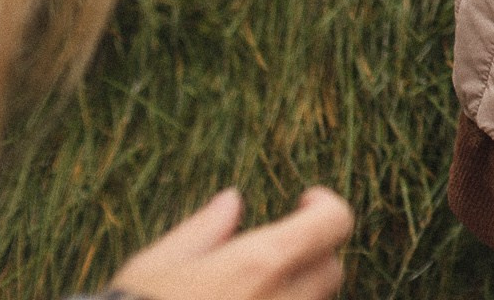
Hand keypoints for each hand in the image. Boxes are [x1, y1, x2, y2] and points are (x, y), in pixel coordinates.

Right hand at [109, 187, 352, 299]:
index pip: (334, 222)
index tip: (305, 203)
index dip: (326, 207)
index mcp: (262, 263)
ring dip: (295, 293)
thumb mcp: (159, 264)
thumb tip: (231, 201)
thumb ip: (204, 230)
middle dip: (310, 255)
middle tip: (272, 254)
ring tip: (250, 290)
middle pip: (330, 270)